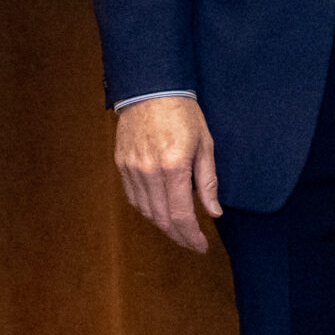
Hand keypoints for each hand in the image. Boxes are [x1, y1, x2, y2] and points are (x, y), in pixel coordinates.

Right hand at [115, 94, 220, 251]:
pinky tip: (159, 210)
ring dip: (163, 225)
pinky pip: (133, 197)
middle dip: (179, 236)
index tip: (201, 246)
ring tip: (179, 229)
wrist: (151, 88)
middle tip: (192, 243)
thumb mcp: (205, 144)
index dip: (191, 236)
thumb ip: (208, 182)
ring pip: (146, 211)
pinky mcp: (121, 164)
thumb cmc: (183, 113)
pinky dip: (147, 209)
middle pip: (162, 218)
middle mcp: (149, 171)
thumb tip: (214, 212)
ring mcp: (132, 168)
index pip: (181, 215)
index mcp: (174, 166)